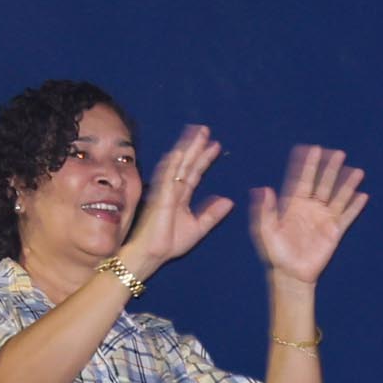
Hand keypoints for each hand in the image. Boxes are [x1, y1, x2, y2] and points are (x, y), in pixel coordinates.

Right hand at [126, 122, 232, 277]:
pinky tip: (180, 152)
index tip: (215, 145)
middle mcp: (173, 189)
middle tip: (205, 129)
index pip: (194, 172)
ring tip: (196, 133)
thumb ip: (212, 214)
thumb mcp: (198, 227)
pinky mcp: (159, 196)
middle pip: (186, 163)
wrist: (153, 254)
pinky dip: (172, 164)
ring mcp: (165, 191)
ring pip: (176, 164)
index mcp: (181, 195)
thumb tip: (229, 201)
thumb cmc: (169, 242)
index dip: (205, 158)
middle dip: (195, 146)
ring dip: (185, 148)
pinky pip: (166, 176)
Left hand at [247, 142, 367, 280]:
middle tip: (339, 153)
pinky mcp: (335, 232)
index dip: (308, 164)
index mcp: (294, 204)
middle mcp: (311, 208)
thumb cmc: (276, 253)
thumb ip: (266, 210)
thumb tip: (265, 189)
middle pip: (323, 183)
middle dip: (331, 168)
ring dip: (348, 184)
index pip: (303, 179)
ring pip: (338, 197)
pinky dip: (355, 207)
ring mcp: (324, 219)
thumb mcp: (266, 230)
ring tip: (358, 172)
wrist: (291, 274)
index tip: (313, 149)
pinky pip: (347, 216)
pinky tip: (363, 196)